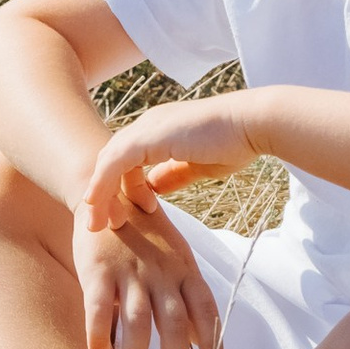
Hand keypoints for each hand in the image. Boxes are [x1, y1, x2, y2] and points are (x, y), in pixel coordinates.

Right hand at [73, 211, 222, 348]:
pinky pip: (98, 307)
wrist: (106, 190)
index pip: (206, 310)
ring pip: (138, 320)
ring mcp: (130, 270)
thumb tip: (204, 341)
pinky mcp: (98, 269)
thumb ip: (188, 297)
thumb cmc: (144, 232)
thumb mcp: (176, 258)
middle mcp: (161, 272)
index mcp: (184, 269)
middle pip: (175, 322)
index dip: (213, 343)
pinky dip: (98, 333)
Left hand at [80, 94, 261, 230]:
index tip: (129, 214)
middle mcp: (148, 125)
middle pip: (110, 159)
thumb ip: (173, 173)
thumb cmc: (234, 143)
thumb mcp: (196, 164)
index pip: (126, 159)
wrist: (251, 125)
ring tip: (98, 223)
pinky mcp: (148, 136)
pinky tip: (100, 206)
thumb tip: (155, 188)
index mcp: (158, 130)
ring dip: (99, 194)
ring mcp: (147, 128)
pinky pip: (114, 163)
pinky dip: (103, 185)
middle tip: (102, 223)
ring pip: (107, 162)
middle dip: (103, 192)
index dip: (122, 187)